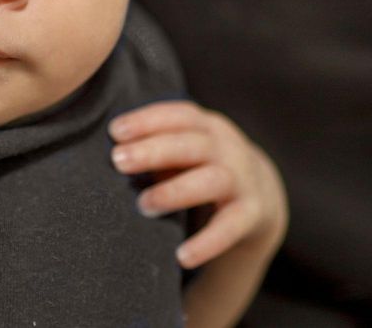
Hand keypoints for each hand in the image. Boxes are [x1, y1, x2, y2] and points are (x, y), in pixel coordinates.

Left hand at [109, 101, 286, 269]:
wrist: (261, 196)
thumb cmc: (201, 167)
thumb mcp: (184, 150)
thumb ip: (155, 148)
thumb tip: (111, 154)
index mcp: (206, 126)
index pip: (178, 115)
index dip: (147, 120)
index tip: (115, 131)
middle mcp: (228, 148)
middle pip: (192, 144)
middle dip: (153, 151)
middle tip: (118, 162)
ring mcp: (243, 180)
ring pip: (212, 180)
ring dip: (175, 192)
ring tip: (142, 205)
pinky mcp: (252, 214)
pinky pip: (230, 227)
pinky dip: (207, 243)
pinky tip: (181, 256)